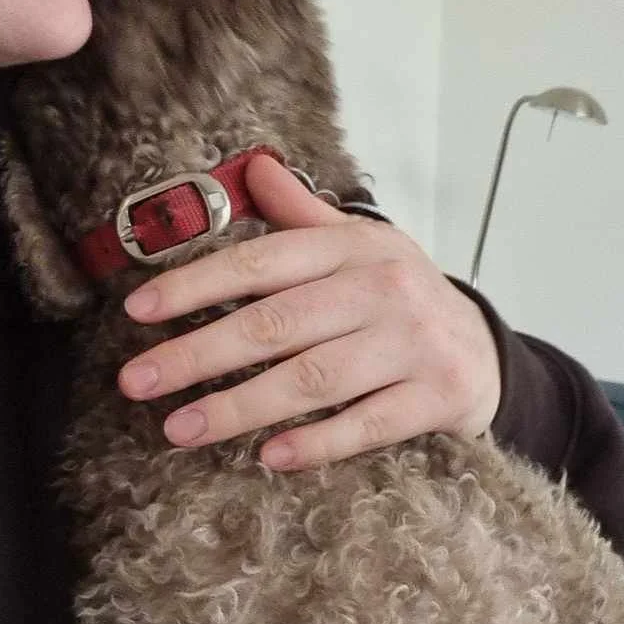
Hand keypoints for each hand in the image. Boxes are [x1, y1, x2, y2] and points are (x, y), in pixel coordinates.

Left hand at [117, 152, 501, 469]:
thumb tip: (254, 167)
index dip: (195, 285)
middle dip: (198, 354)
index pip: (261, 264)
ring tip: (180, 430)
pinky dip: (317, 443)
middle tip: (138, 382)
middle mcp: (383, 290)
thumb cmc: (402, 299)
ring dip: (240, 407)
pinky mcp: (435, 396)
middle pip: (275, 325)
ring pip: (312, 379)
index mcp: (353, 248)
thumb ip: (303, 215)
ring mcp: (412, 345)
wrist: (485, 353)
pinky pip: (367, 424)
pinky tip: (269, 456)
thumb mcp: (359, 247)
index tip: (138, 310)